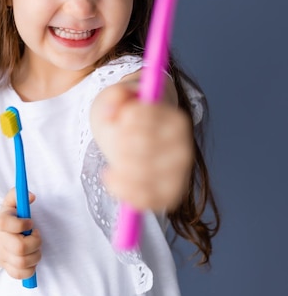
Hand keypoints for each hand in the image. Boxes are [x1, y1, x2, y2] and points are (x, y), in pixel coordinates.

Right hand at [0, 188, 41, 279]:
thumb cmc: (10, 219)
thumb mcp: (11, 204)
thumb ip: (18, 194)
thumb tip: (31, 196)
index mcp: (1, 223)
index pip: (5, 224)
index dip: (22, 224)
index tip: (30, 222)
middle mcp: (0, 241)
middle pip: (19, 248)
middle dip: (35, 242)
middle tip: (36, 235)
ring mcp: (3, 257)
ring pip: (22, 262)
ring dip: (36, 255)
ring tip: (35, 247)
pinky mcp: (8, 269)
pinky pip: (21, 274)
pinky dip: (31, 269)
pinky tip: (31, 258)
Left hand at [90, 81, 193, 211]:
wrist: (143, 139)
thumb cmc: (130, 117)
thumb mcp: (120, 97)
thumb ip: (115, 96)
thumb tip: (111, 112)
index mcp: (176, 120)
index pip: (143, 120)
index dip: (126, 121)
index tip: (122, 119)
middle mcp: (184, 149)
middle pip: (143, 150)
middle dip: (121, 145)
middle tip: (117, 142)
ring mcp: (179, 175)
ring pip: (142, 177)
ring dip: (119, 169)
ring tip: (113, 161)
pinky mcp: (169, 196)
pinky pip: (144, 199)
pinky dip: (122, 190)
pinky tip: (113, 177)